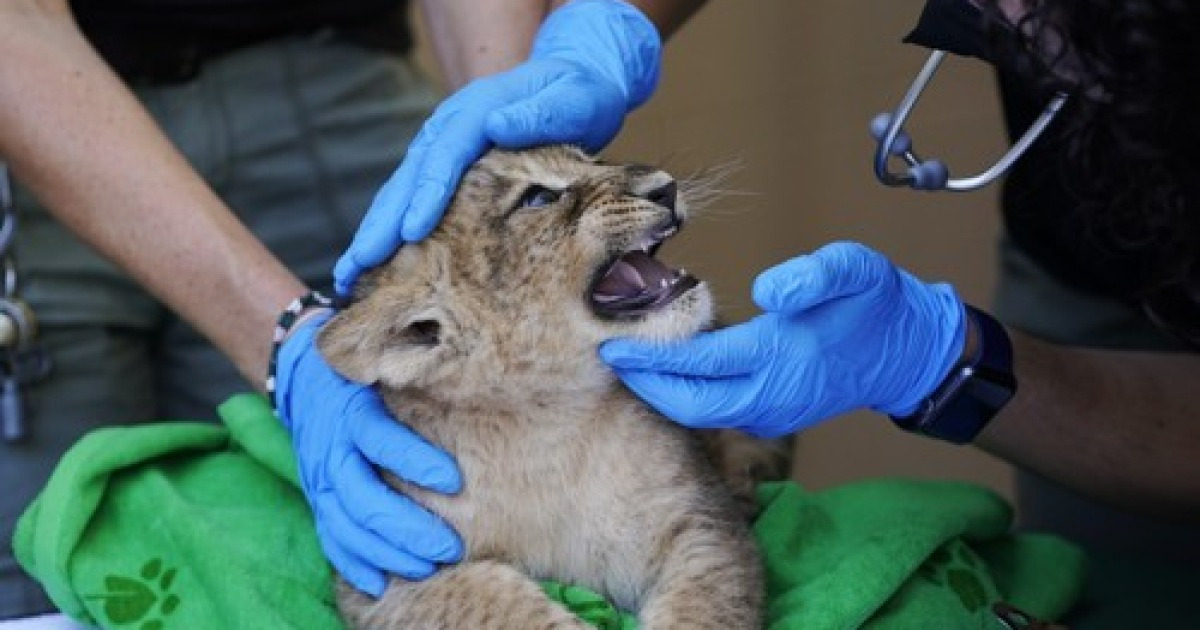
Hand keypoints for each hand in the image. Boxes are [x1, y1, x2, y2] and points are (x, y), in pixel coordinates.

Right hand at [274, 312, 463, 595]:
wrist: (305, 376)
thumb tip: (469, 376)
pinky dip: (353, 563)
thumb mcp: (382, 364)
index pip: (380, 440)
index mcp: (351, 412)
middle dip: (408, 528)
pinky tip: (380, 583)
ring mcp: (319, 477)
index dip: (415, 461)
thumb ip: (416, 374)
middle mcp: (331, 449)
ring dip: (386, 553)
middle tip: (450, 546)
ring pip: (347, 525)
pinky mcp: (316, 497)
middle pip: (363, 497)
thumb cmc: (363, 372)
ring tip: (427, 568)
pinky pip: (330, 537)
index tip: (454, 481)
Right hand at [333, 0, 661, 295]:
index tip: (410, 231)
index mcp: (476, 111)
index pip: (445, 156)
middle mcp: (449, 127)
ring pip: (401, 190)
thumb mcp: (573, 97)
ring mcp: (443, 145)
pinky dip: (392, 229)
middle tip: (356, 266)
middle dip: (381, 224)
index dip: (426, 194)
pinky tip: (375, 263)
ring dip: (374, 232)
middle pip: (409, 177)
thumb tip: (497, 124)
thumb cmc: (580, 94)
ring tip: (349, 275)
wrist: (577, 80)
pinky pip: (413, 197)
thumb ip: (539, 113)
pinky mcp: (447, 165)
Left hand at [600, 242, 967, 437]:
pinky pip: (715, 413)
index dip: (653, 357)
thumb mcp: (854, 270)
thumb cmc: (875, 304)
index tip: (613, 344)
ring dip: (661, 393)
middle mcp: (772, 394)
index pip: (701, 364)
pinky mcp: (774, 414)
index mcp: (782, 357)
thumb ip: (812, 276)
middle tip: (610, 357)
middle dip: (645, 384)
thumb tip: (767, 290)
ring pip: (700, 414)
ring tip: (630, 363)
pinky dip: (684, 396)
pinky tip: (668, 372)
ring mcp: (773, 411)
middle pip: (689, 404)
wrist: (907, 351)